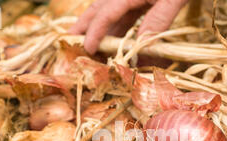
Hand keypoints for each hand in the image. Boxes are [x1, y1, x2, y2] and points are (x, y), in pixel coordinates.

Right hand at [69, 0, 188, 54]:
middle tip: (68, 42)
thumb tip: (140, 48)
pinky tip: (111, 41)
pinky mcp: (136, 0)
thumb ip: (157, 21)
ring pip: (107, 12)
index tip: (87, 48)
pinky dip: (114, 29)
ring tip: (86, 44)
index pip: (106, 12)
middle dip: (82, 26)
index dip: (95, 31)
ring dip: (97, 30)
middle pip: (97, 8)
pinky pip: (120, 15)